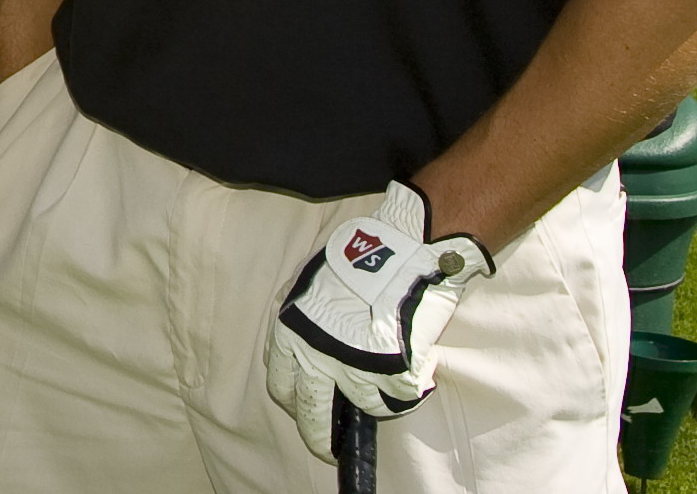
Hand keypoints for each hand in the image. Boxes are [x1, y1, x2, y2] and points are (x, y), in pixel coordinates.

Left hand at [265, 182, 492, 459]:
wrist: (404, 250)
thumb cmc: (360, 259)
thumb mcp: (314, 286)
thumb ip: (308, 321)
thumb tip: (308, 351)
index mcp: (293, 331)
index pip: (281, 382)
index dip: (294, 400)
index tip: (303, 410)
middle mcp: (318, 354)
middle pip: (312, 412)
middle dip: (318, 435)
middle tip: (329, 446)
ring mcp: (356, 367)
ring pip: (364, 406)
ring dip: (376, 398)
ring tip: (389, 380)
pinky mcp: (392, 373)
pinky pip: (399, 397)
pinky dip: (409, 388)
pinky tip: (415, 368)